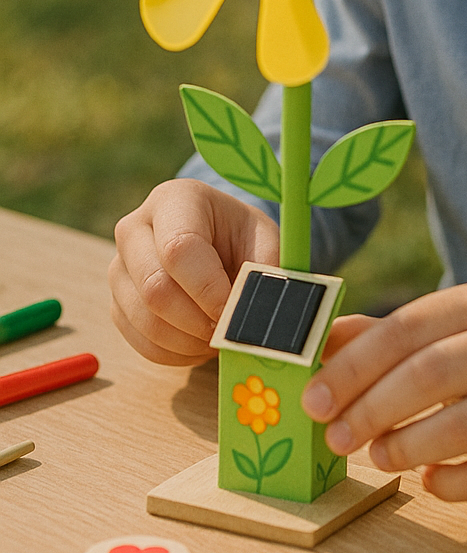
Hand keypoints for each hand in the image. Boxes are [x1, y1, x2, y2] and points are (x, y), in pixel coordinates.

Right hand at [109, 179, 278, 365]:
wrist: (218, 242)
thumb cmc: (242, 237)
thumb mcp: (264, 239)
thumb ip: (264, 271)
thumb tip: (256, 318)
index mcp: (174, 199)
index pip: (179, 249)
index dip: (208, 290)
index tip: (234, 312)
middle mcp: (134, 228)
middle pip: (154, 288)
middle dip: (198, 321)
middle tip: (228, 329)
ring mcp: (119, 268)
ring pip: (145, 320)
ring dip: (189, 341)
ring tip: (219, 335)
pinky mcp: (117, 303)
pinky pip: (140, 342)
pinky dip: (176, 353)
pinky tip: (200, 343)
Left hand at [302, 282, 466, 500]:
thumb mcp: (453, 328)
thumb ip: (388, 335)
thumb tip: (320, 344)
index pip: (406, 328)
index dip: (354, 366)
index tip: (315, 399)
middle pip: (429, 374)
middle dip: (371, 410)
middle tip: (336, 437)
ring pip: (460, 427)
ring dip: (406, 448)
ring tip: (378, 456)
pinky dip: (452, 483)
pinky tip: (429, 481)